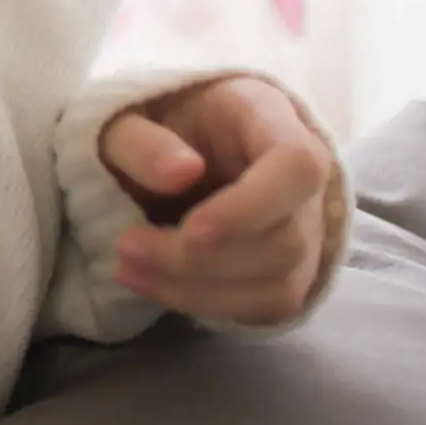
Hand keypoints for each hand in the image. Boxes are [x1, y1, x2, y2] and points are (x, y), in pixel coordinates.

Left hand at [96, 74, 333, 327]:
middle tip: (127, 246)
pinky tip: (154, 285)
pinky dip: (205, 303)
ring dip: (198, 288)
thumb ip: (141, 140)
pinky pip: (263, 306)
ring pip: (279, 282)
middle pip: (285, 236)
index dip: (252, 206)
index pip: (296, 166)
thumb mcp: (122, 119)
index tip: (193, 228)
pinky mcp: (286, 272)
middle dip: (201, 257)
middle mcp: (303, 180)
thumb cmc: (148, 127)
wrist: (161, 152)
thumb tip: (182, 172)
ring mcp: (303, 230)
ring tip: (128, 269)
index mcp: (270, 118)